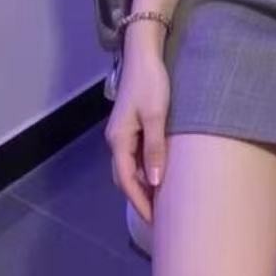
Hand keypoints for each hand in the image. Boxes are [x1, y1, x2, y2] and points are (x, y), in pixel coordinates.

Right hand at [104, 47, 170, 224]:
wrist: (144, 55)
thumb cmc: (151, 84)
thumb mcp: (156, 116)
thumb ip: (155, 149)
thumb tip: (154, 182)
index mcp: (119, 140)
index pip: (126, 181)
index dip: (140, 202)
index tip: (154, 221)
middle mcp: (116, 140)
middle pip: (124, 177)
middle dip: (139, 198)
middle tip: (159, 216)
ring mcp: (121, 133)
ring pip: (128, 168)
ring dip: (141, 184)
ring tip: (160, 200)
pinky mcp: (129, 125)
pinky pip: (133, 156)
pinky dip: (142, 170)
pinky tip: (156, 174)